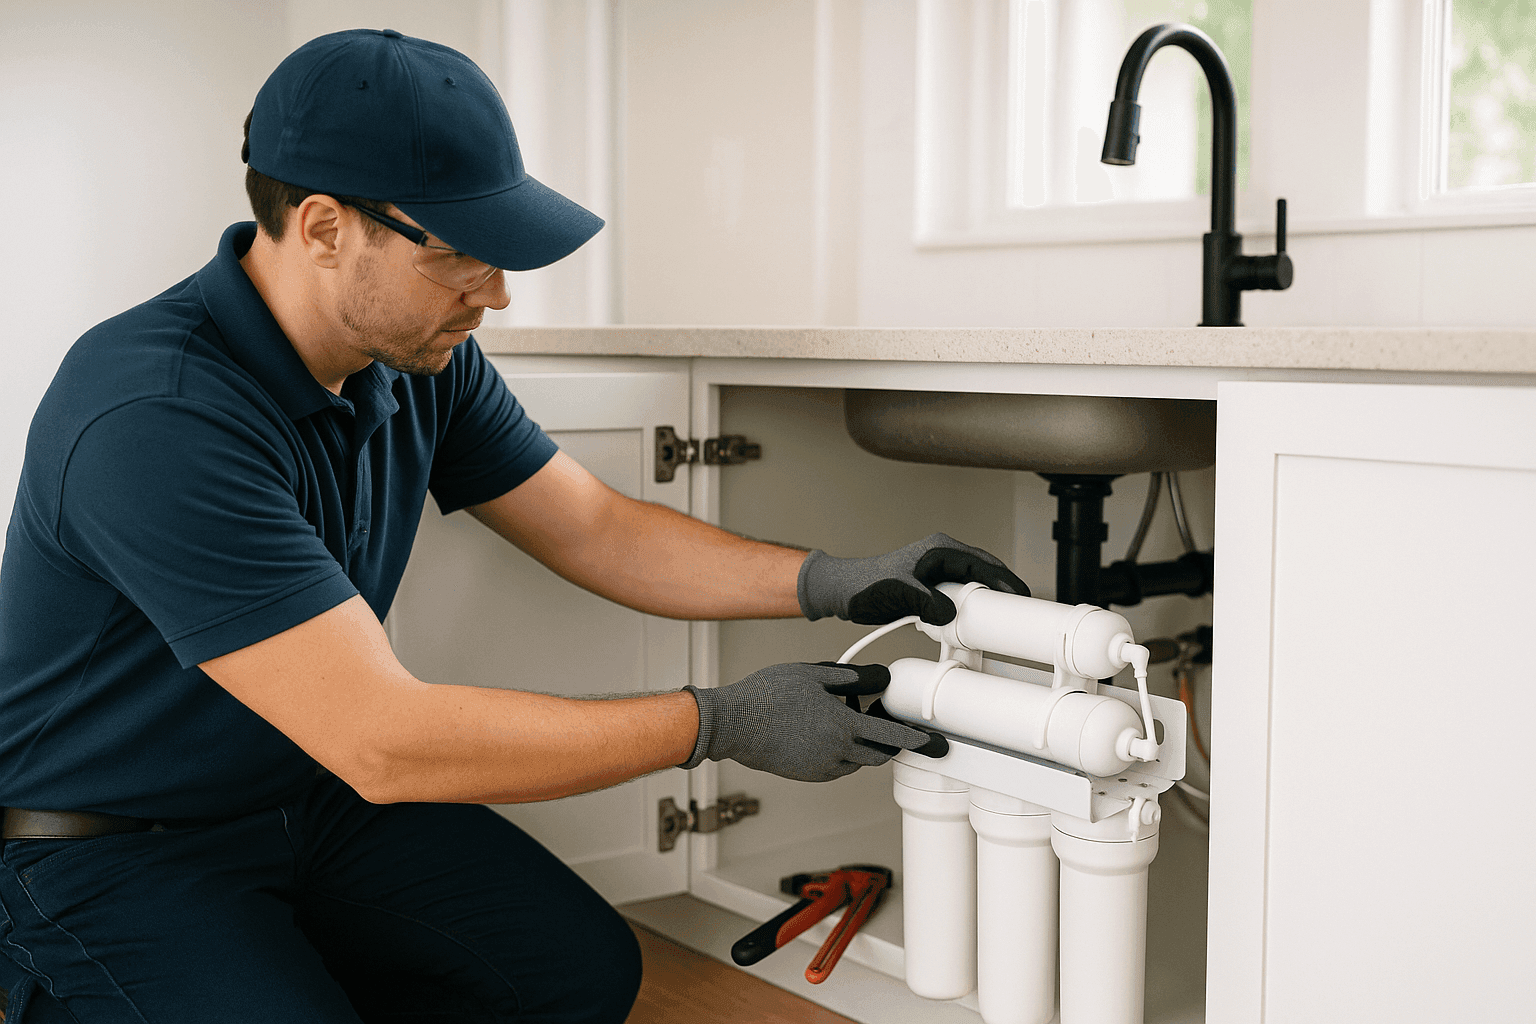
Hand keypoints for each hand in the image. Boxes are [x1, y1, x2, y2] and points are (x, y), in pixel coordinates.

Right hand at [680, 662, 929, 782]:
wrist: (732, 723)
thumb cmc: (768, 694)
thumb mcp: (813, 674)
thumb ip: (852, 678)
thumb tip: (881, 677)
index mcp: (842, 727)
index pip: (893, 738)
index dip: (919, 742)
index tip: (938, 746)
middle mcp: (835, 753)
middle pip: (879, 755)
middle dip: (887, 741)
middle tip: (880, 718)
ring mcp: (820, 768)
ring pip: (856, 761)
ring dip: (861, 745)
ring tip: (841, 716)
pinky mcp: (805, 774)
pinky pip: (835, 766)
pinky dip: (839, 752)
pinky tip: (821, 730)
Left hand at [797, 533, 1028, 624]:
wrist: (844, 592)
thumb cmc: (865, 584)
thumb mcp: (899, 592)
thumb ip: (925, 601)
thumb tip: (949, 613)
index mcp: (939, 550)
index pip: (983, 563)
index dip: (1005, 580)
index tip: (1021, 596)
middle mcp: (942, 559)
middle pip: (983, 574)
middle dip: (1001, 591)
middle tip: (1018, 611)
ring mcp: (937, 575)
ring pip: (971, 588)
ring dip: (983, 603)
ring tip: (999, 621)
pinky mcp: (931, 590)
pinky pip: (958, 600)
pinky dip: (966, 612)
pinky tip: (971, 627)